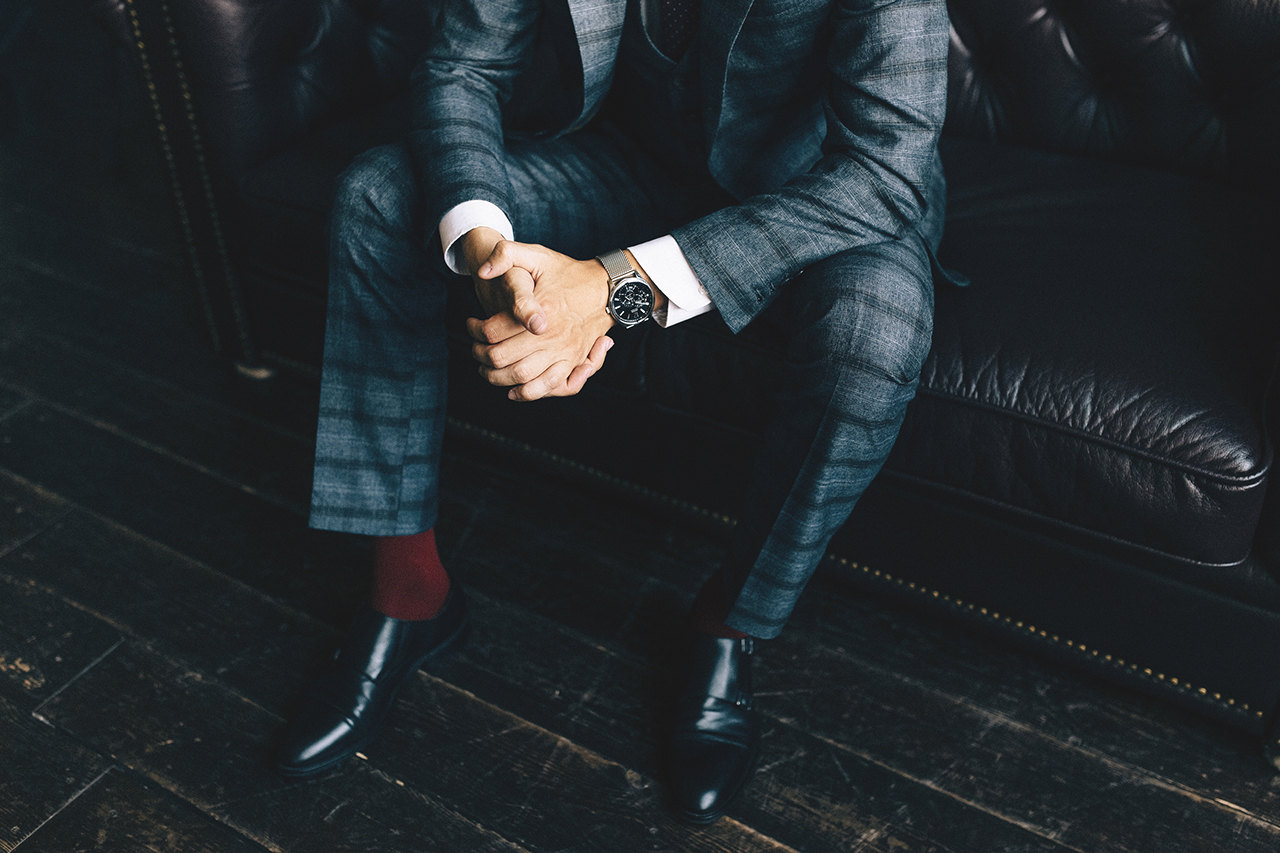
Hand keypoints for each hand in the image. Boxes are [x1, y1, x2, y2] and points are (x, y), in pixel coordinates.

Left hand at [468, 239, 616, 400]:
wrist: (606, 289)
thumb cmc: (568, 273)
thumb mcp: (537, 254)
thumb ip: (506, 254)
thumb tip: (484, 271)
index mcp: (539, 310)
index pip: (493, 330)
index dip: (474, 330)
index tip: (471, 325)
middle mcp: (551, 335)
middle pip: (502, 357)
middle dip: (480, 354)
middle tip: (475, 348)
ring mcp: (563, 352)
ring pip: (521, 376)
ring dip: (497, 377)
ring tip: (487, 369)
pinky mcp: (573, 362)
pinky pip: (550, 387)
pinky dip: (529, 393)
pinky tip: (514, 391)